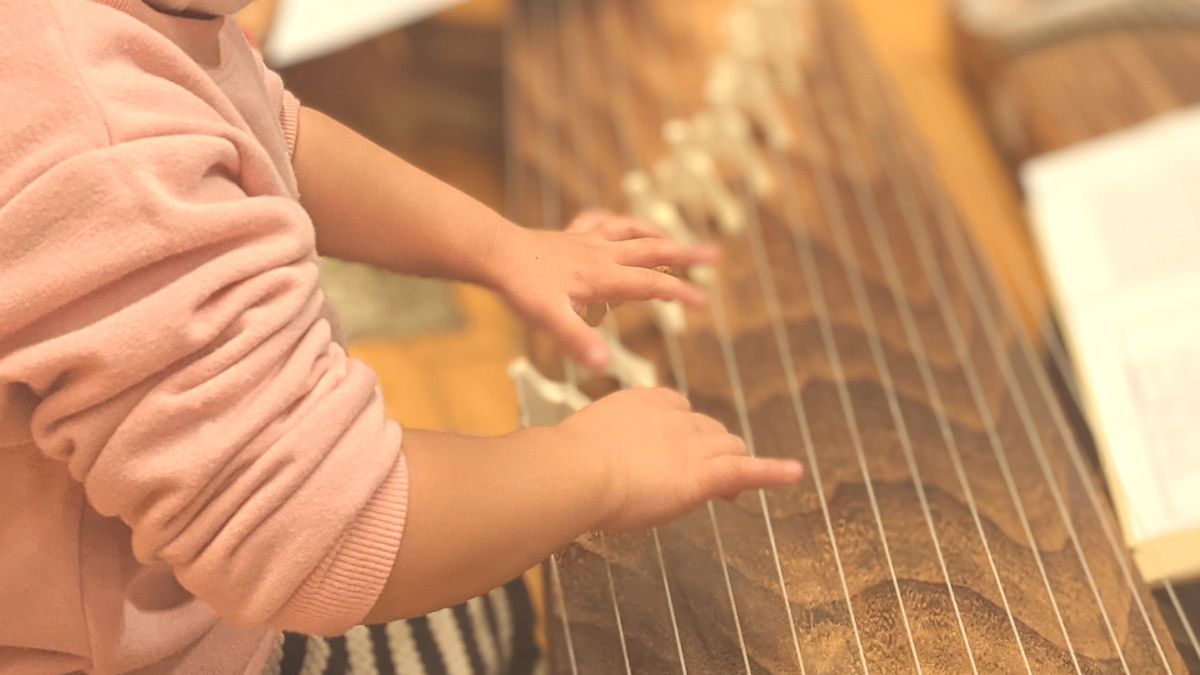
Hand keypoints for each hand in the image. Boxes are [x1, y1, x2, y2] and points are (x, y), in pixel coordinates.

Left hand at [488, 211, 719, 368]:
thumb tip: (604, 366)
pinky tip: (619, 225)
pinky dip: (617, 222)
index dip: (681, 293)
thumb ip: (578, 341)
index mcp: (604, 277)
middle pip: (653, 250)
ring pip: (631, 231)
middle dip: (686, 255)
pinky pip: (601, 222)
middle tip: (716, 255)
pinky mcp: (570, 235)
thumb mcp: (548, 321)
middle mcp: (602, 254)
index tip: (706, 304)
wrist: (494, 252)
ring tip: (673, 239)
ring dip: (656, 234)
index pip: (652, 284)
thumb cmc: (521, 288)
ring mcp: (587, 241)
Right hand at [556, 388, 803, 531]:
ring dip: (733, 464)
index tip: (679, 452)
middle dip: (712, 450)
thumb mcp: (579, 444)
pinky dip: (773, 471)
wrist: (575, 472)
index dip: (684, 433)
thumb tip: (559, 461)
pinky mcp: (704, 474)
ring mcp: (692, 444)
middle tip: (707, 478)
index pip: (680, 410)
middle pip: (709, 429)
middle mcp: (675, 415)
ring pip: (729, 447)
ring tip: (734, 488)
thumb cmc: (565, 464)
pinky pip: (747, 470)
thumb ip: (590, 446)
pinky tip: (795, 473)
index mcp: (645, 399)